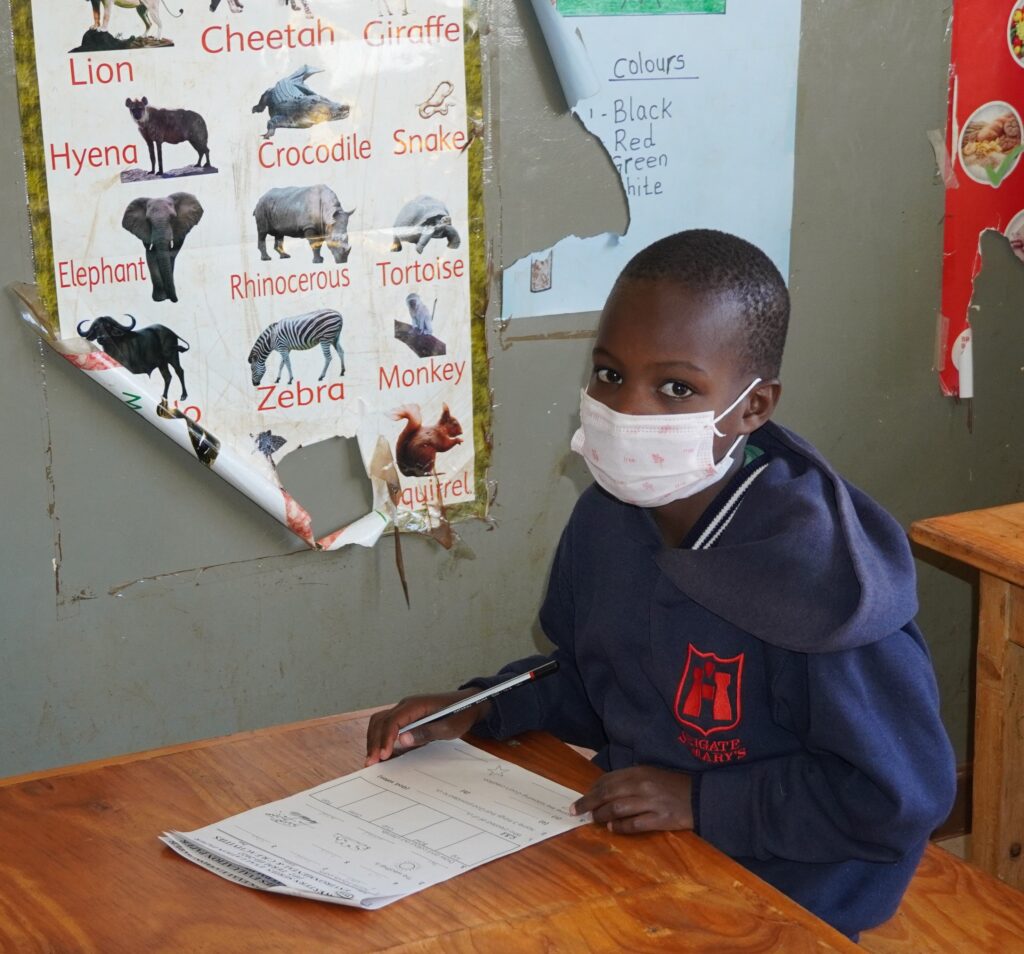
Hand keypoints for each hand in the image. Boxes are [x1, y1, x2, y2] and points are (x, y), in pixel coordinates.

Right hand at [364, 691, 491, 765]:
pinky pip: (388, 725)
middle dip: (374, 741)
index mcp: (416, 704)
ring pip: (380, 722)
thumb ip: (426, 733)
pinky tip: (381, 753)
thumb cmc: (460, 714)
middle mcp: (407, 705)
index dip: (385, 738)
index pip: (393, 720)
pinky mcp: (407, 717)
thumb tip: (402, 740)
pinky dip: (381, 738)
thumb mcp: (448, 727)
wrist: (469, 704)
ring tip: (372, 759)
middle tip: (370, 763)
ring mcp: (405, 710)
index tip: (383, 756)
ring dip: (374, 739)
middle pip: (381, 720)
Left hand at [571, 765, 693, 833]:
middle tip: (576, 811)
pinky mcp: (660, 819)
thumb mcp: (651, 774)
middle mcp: (643, 785)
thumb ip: (630, 780)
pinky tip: (612, 828)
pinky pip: (633, 825)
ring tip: (595, 820)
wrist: (701, 796)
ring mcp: (651, 802)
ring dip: (601, 815)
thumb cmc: (673, 785)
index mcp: (639, 771)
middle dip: (588, 803)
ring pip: (617, 809)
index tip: (581, 798)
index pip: (608, 780)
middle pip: (608, 794)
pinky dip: (619, 827)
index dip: (591, 790)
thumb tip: (605, 791)